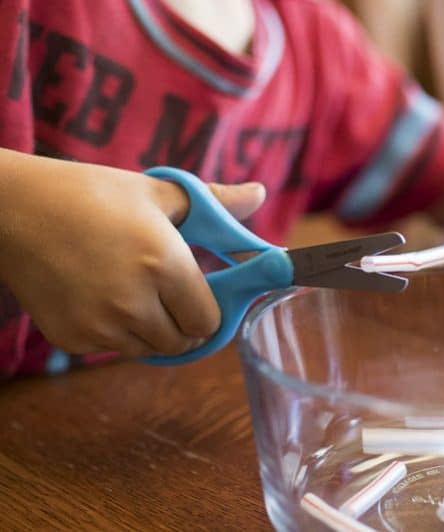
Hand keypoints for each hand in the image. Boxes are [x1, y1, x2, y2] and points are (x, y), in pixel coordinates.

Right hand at [0, 150, 264, 357]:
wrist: (13, 209)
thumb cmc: (92, 194)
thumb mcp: (158, 192)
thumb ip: (215, 202)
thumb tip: (260, 194)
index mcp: (163, 264)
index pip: (208, 320)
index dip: (210, 309)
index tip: (202, 293)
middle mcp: (134, 302)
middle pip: (184, 343)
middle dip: (185, 323)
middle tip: (172, 295)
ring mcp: (100, 325)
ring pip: (151, 351)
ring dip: (154, 332)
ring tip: (136, 292)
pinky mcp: (72, 339)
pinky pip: (114, 350)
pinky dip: (119, 335)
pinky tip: (103, 298)